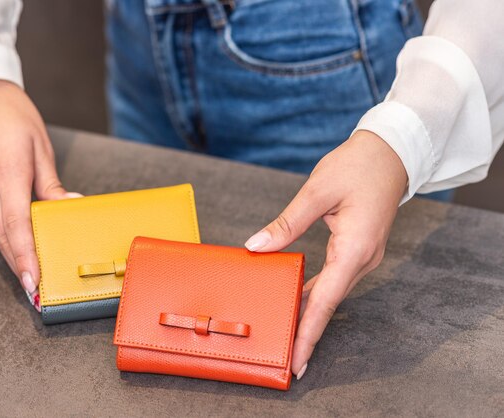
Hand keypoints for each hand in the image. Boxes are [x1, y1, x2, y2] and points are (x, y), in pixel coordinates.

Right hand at [0, 80, 80, 309]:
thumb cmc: (14, 116)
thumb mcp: (39, 147)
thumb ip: (51, 183)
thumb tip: (69, 205)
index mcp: (7, 176)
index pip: (17, 225)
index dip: (25, 257)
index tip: (34, 283)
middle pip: (5, 239)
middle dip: (21, 269)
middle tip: (38, 297)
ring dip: (14, 261)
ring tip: (32, 285)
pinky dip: (7, 243)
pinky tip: (20, 255)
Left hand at [244, 130, 406, 379]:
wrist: (390, 154)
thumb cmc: (356, 167)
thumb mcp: (317, 191)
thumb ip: (286, 224)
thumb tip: (257, 247)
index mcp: (354, 248)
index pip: (326, 300)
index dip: (308, 332)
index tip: (297, 360)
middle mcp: (362, 259)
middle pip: (329, 304)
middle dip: (306, 331)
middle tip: (282, 356)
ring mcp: (362, 256)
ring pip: (332, 293)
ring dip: (309, 314)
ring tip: (285, 335)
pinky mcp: (357, 249)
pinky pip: (334, 279)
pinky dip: (315, 293)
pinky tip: (297, 299)